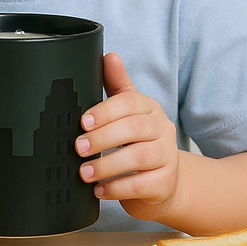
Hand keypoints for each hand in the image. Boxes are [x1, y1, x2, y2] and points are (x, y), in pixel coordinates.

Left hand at [75, 52, 178, 221]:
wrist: (163, 182)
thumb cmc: (138, 142)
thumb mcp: (128, 112)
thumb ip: (117, 85)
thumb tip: (109, 56)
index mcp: (149, 108)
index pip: (129, 103)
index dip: (104, 111)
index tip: (82, 122)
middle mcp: (162, 129)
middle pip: (133, 129)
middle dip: (102, 138)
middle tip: (78, 147)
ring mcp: (167, 157)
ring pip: (138, 158)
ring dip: (106, 165)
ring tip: (84, 172)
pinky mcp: (165, 183)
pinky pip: (140, 185)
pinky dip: (116, 188)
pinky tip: (99, 189)